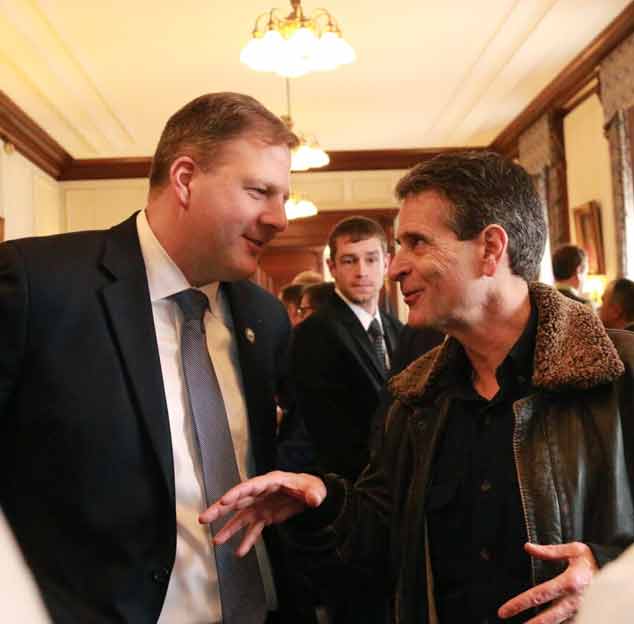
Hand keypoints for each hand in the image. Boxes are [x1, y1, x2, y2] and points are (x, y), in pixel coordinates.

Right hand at [199, 471, 325, 555]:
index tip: (224, 501)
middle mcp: (261, 494)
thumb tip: (314, 500)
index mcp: (271, 482)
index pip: (250, 486)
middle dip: (221, 509)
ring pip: (241, 517)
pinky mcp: (265, 516)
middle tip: (205, 518)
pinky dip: (247, 540)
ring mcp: (262, 506)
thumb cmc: (311, 486)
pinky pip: (253, 529)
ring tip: (216, 541)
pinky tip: (240, 552)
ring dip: (229, 528)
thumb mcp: (315, 488)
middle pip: (238, 500)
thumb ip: (313, 494)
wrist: (313, 494)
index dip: (237, 493)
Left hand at [498, 542, 597, 622]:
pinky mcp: (587, 614)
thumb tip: (527, 547)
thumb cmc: (591, 560)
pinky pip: (570, 623)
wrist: (614, 569)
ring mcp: (582, 610)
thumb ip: (549, 551)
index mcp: (569, 582)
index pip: (538, 594)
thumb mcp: (572, 550)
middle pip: (549, 617)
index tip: (504, 611)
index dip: (519, 603)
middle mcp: (575, 600)